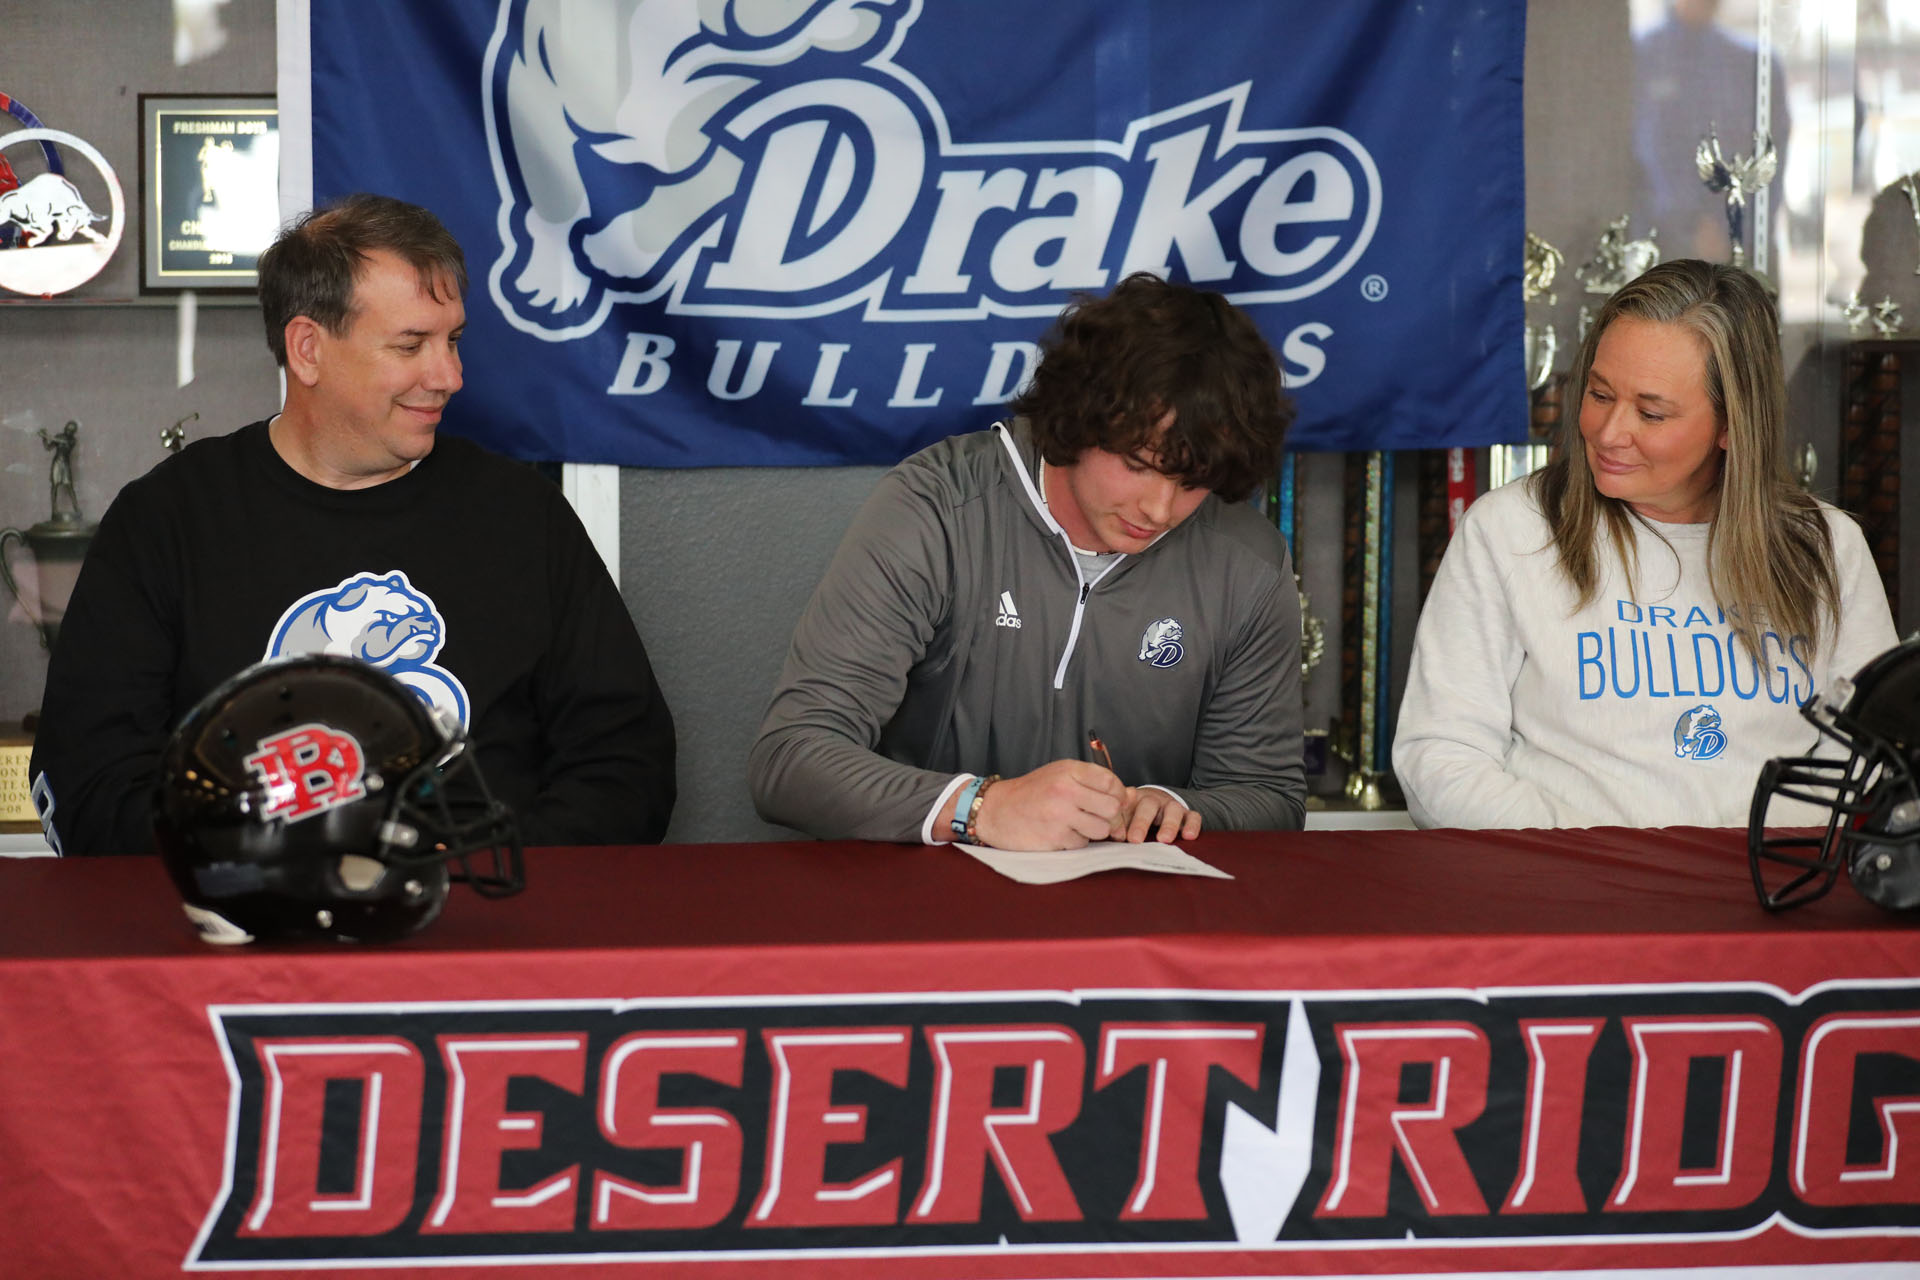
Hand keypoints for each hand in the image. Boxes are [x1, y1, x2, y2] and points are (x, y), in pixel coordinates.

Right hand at [971, 760, 1124, 851]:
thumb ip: (1091, 782)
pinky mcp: (1055, 838)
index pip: (1111, 782)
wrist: (995, 810)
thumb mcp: (1059, 775)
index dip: (1117, 795)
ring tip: (1074, 824)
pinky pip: (1082, 844)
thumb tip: (1130, 797)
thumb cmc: (1032, 793)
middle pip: (1112, 808)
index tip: (1108, 801)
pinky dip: (1074, 841)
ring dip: (1091, 831)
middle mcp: (1066, 790)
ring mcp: (1060, 815)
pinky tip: (1059, 833)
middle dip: (1107, 816)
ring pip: (1101, 829)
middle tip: (1092, 816)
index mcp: (1069, 771)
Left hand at [1113, 787, 1202, 842]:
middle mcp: (1152, 800)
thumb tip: (1106, 836)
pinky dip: (1192, 825)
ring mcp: (1170, 806)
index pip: (1125, 802)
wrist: (1156, 805)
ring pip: (1172, 809)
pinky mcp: (1187, 814)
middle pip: (1148, 805)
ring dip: (1168, 824)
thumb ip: (1113, 826)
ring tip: (1165, 840)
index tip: (1115, 830)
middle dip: (1141, 823)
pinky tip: (1188, 836)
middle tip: (1135, 840)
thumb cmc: (1133, 817)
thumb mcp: (1121, 819)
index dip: (1120, 812)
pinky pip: (1193, 816)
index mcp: (1131, 800)